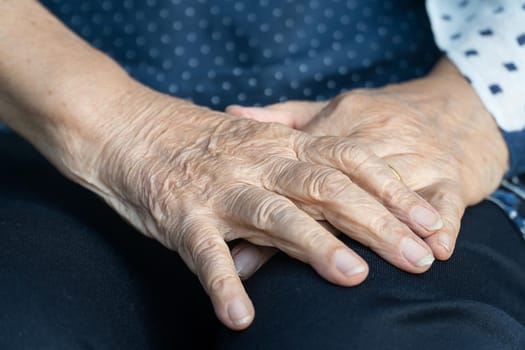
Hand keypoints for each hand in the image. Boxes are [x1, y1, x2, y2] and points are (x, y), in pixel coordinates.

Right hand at [60, 81, 445, 329]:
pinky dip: (223, 284)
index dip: (392, 189)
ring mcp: (220, 190)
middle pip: (327, 189)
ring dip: (316, 246)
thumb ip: (298, 164)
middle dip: (377, 223)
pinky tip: (242, 316)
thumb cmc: (199, 141)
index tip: (429, 220)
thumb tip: (349, 196)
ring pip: (276, 215)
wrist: (129, 128)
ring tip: (354, 277)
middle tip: (419, 257)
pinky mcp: (181, 217)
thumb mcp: (257, 142)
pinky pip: (205, 253)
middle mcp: (258, 165)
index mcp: (280, 146)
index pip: (349, 159)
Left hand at [227, 58, 508, 278]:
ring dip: (390, 228)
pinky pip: (448, 196)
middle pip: (347, 187)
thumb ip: (284, 116)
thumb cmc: (385, 114)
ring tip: (380, 261)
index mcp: (340, 121)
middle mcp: (376, 135)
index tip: (248, 248)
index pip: (306, 168)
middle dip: (325, 230)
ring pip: (395, 192)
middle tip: (303, 269)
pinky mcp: (451, 170)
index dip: (277, 212)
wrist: (458, 103)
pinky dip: (445, 219)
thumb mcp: (333, 107)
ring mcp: (416, 153)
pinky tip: (440, 245)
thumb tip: (233, 111)